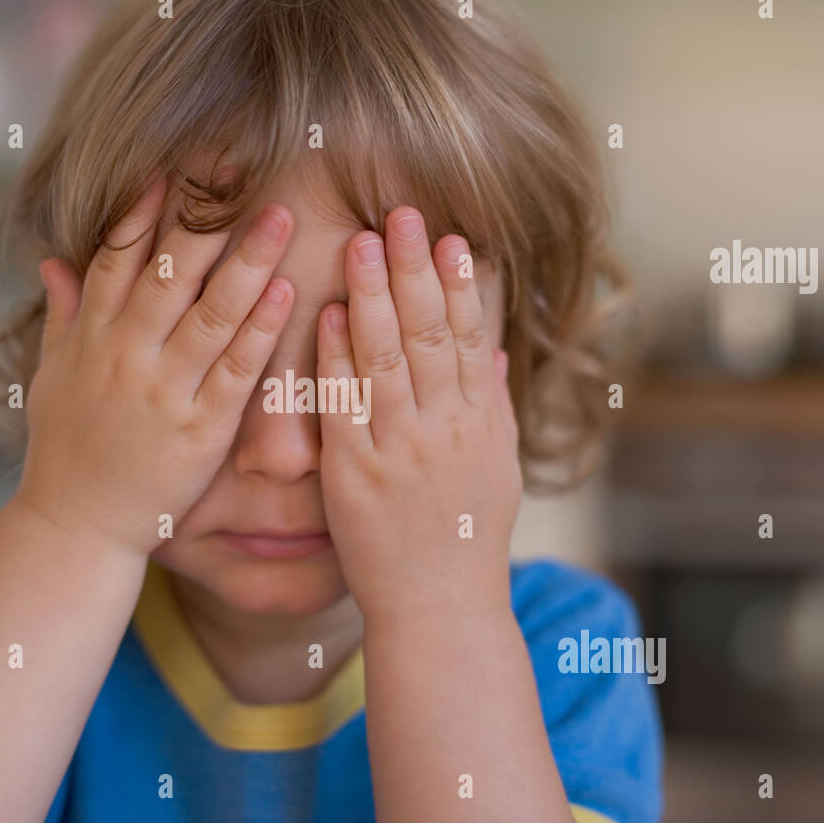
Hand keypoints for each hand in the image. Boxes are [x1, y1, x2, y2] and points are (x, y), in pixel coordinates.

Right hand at [14, 176, 295, 554]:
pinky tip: (285, 293)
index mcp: (92, 337)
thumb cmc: (65, 450)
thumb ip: (63, 315)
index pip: (117, 256)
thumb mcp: (52, 377)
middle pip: (168, 271)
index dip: (145, 207)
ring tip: (280, 216)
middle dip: (205, 216)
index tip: (176, 162)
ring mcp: (164, 391)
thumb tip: (54, 260)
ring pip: (210, 313)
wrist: (76, 527)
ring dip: (248, 261)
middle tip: (238, 166)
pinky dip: (260, 331)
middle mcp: (126, 355)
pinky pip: (236, 372)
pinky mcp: (200, 430)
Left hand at [316, 206, 522, 619]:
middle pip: (431, 335)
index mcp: (481, 423)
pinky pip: (345, 405)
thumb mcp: (496, 470)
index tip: (452, 237)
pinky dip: (336, 358)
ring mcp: (400, 449)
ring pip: (389, 359)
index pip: (472, 338)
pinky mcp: (355, 473)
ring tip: (362, 242)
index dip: (461, 284)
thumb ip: (493, 408)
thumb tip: (494, 354)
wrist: (439, 607)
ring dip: (375, 296)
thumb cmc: (468, 540)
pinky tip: (327, 315)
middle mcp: (445, 428)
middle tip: (402, 214)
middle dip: (416, 270)